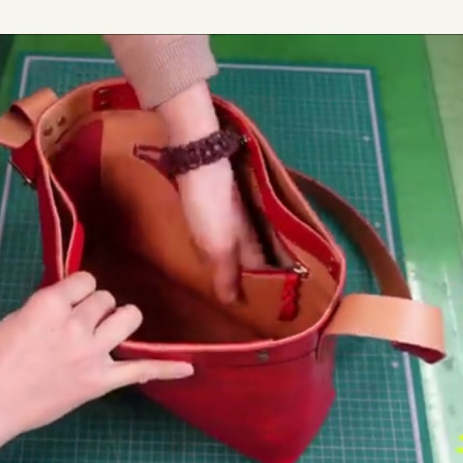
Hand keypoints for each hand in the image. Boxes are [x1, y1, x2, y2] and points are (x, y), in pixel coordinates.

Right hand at [0, 273, 192, 462]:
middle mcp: (75, 325)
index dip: (78, 291)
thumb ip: (50, 306)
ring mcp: (91, 354)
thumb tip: (76, 297)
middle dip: (95, 308)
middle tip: (76, 327)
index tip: (68, 303)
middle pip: (107, 298)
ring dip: (118, 320)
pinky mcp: (100, 382)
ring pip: (127, 317)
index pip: (85, 280)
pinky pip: (141, 370)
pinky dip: (166, 368)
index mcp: (49, 305)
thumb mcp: (16, 319)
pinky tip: (189, 368)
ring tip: (105, 332)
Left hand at [158, 82, 264, 302]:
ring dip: (237, 259)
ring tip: (228, 276)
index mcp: (253, 237)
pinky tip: (213, 246)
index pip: (265, 270)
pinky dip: (224, 243)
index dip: (264, 289)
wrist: (198, 154)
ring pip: (241, 242)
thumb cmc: (209, 202)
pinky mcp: (220, 200)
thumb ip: (225, 271)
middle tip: (243, 295)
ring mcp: (236, 210)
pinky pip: (227, 229)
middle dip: (252, 275)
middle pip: (255, 256)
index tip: (259, 308)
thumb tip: (232, 300)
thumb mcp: (216, 242)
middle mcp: (250, 225)